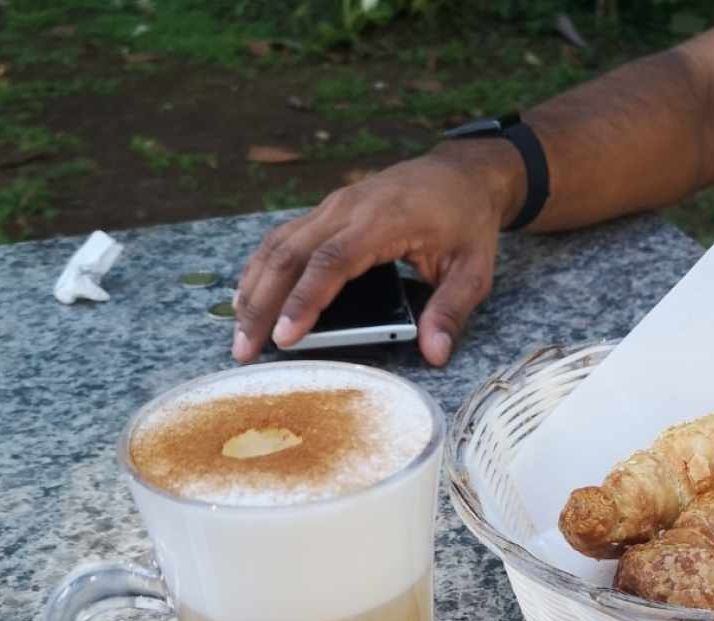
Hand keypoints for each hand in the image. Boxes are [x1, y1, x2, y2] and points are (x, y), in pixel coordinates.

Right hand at [232, 144, 522, 366]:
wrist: (462, 173)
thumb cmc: (467, 222)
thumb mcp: (474, 271)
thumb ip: (451, 310)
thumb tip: (435, 353)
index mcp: (383, 219)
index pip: (332, 261)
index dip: (304, 300)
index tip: (284, 337)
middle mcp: (348, 207)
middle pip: (291, 254)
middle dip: (262, 303)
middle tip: (245, 349)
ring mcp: (333, 206)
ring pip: (278, 244)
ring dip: (254, 288)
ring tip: (240, 333)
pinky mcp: (327, 211)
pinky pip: (284, 239)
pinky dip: (262, 269)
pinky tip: (249, 298)